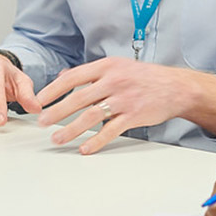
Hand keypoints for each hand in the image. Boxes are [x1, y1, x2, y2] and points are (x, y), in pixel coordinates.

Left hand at [33, 58, 206, 154]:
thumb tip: (63, 77)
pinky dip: (96, 141)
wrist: (177, 87)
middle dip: (56, 111)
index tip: (39, 100)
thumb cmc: (146, 77)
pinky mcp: (134, 115)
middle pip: (78, 98)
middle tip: (42, 123)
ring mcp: (124, 99)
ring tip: (57, 138)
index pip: (73, 77)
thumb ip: (91, 72)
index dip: (53, 89)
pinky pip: (110, 131)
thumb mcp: (119, 66)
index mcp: (108, 67)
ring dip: (71, 129)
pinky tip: (85, 149)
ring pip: (91, 116)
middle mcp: (114, 81)